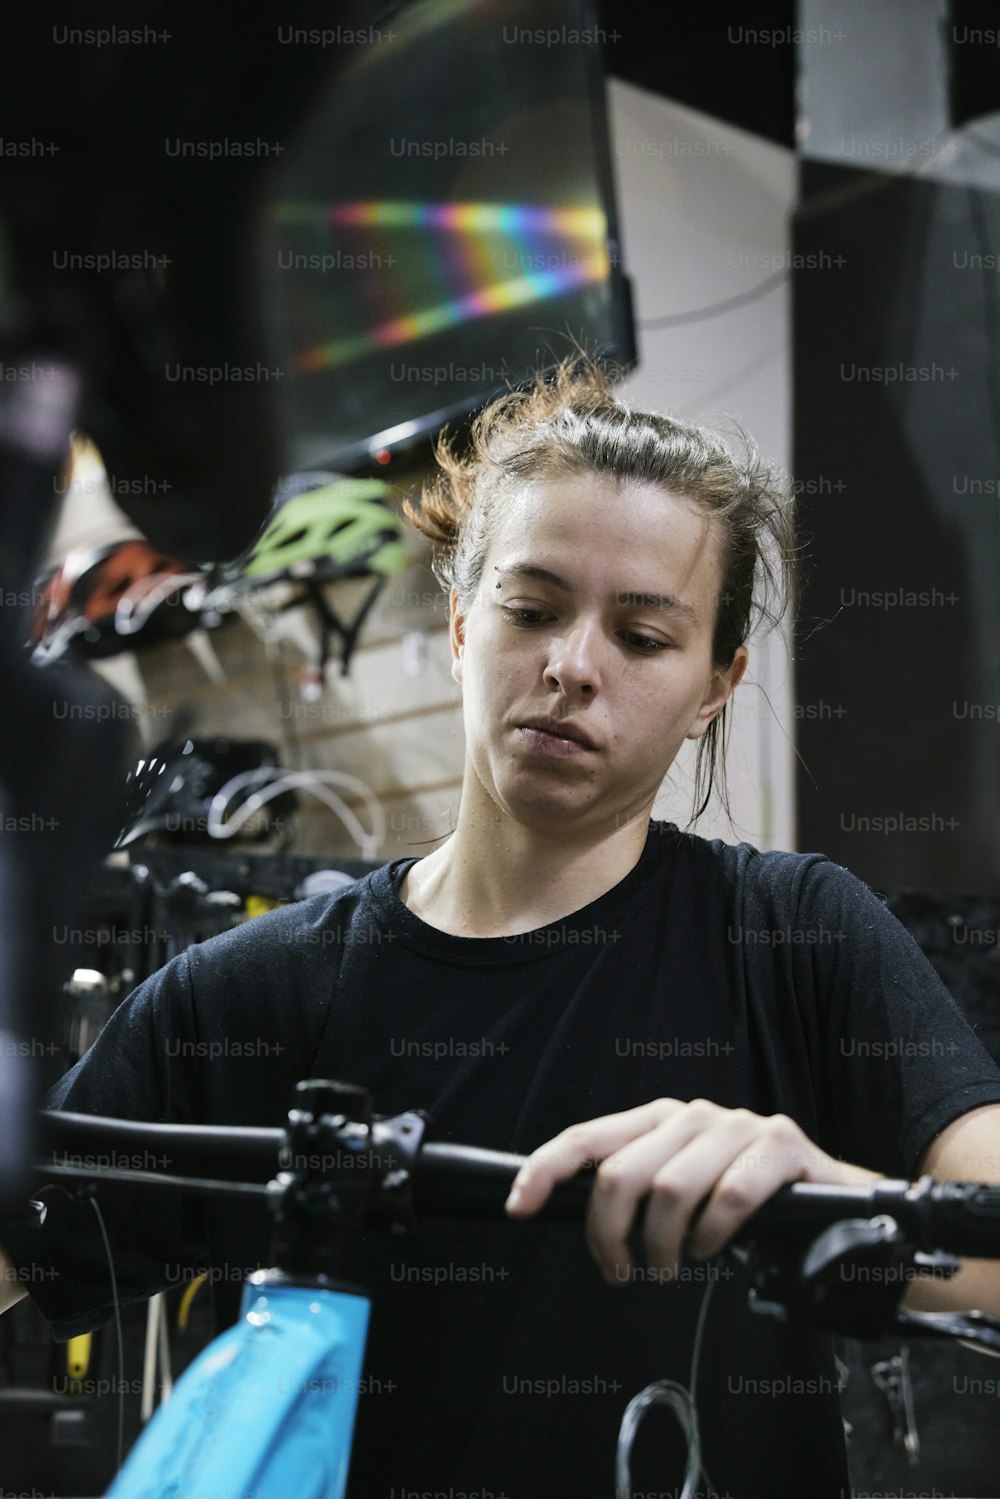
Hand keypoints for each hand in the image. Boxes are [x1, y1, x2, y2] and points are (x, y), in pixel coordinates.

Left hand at [505, 1097, 880, 1285]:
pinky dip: (715, 1236)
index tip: (519, 1207)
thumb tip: (563, 1210)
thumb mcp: (679, 1191)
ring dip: (666, 1246)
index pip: (587, 1138)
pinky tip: (717, 1250)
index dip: (545, 1170)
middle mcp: (691, 1114)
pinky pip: (729, 1197)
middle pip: (621, 1174)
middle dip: (610, 1235)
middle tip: (624, 1272)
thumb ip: (632, 1191)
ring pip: (671, 1191)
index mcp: (658, 1120)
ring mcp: (737, 1124)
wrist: (831, 1206)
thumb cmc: (743, 1206)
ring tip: (675, 1265)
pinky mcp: (780, 1144)